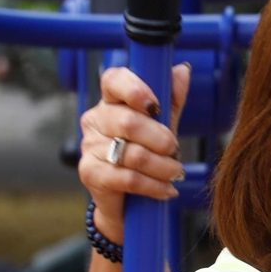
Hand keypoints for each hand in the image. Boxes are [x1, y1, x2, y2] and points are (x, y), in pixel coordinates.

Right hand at [77, 63, 191, 242]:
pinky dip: (153, 185)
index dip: (134, 89)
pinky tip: (167, 189)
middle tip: (175, 150)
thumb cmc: (145, 155)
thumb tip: (181, 70)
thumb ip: (171, 100)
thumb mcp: (163, 126)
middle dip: (161, 139)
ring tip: (176, 172)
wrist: (129, 202)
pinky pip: (127, 177)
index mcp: (111, 101)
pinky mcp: (90, 173)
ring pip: (132, 153)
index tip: (156, 106)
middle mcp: (95, 119)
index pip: (113, 80)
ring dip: (163, 166)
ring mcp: (89, 146)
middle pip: (128, 122)